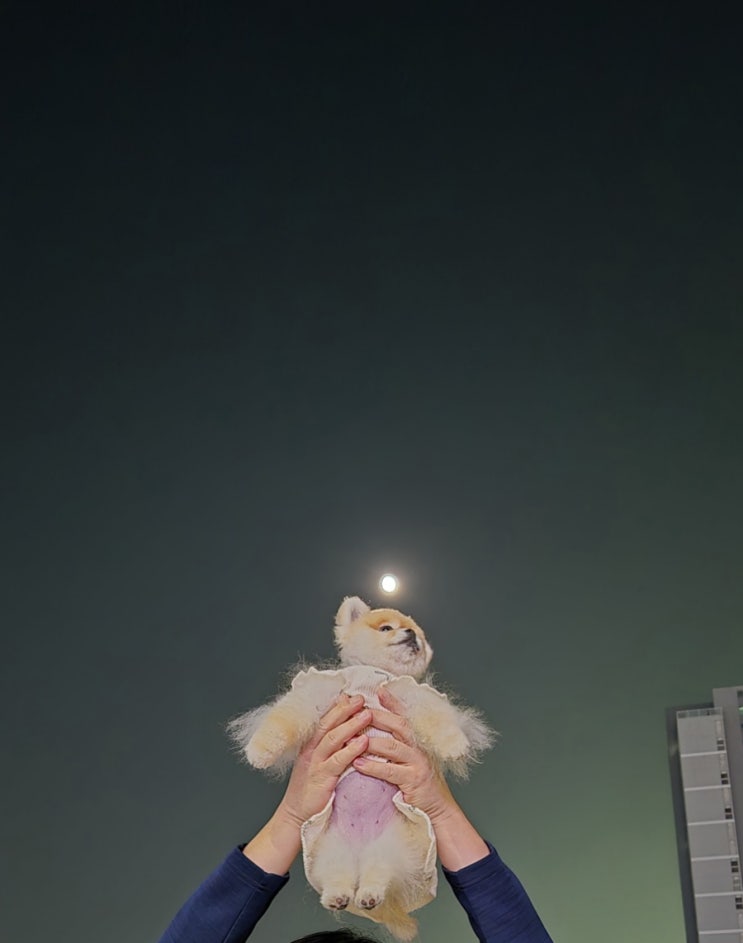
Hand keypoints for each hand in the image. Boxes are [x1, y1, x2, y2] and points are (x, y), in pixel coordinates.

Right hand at [279, 693, 370, 826]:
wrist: (296, 815)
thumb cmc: (311, 788)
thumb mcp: (318, 762)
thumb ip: (329, 745)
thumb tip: (347, 730)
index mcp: (311, 744)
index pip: (325, 719)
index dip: (339, 706)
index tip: (354, 695)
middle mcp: (311, 750)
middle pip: (328, 724)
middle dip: (345, 710)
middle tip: (361, 698)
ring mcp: (315, 763)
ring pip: (333, 739)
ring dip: (351, 725)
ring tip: (367, 714)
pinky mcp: (321, 779)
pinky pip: (337, 761)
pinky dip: (351, 751)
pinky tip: (364, 743)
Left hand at [352, 687, 456, 822]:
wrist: (437, 807)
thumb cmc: (418, 781)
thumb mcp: (409, 758)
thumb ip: (395, 744)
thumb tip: (371, 731)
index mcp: (416, 739)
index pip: (404, 715)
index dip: (393, 702)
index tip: (379, 689)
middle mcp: (419, 747)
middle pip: (398, 725)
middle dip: (376, 716)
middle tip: (356, 711)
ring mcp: (418, 762)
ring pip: (392, 746)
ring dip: (370, 741)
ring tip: (350, 738)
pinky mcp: (414, 780)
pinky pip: (390, 771)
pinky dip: (373, 766)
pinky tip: (358, 764)